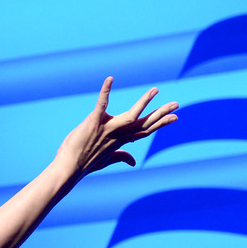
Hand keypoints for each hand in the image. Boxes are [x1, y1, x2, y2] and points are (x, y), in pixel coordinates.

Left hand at [57, 77, 177, 177]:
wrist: (69, 167)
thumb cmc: (85, 162)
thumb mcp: (107, 159)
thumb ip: (121, 156)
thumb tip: (134, 161)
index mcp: (121, 140)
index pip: (145, 130)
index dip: (160, 124)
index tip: (175, 117)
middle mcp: (117, 134)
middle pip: (143, 123)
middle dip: (161, 113)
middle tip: (177, 104)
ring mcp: (106, 128)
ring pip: (131, 115)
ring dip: (144, 102)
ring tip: (155, 90)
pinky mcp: (93, 121)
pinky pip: (101, 104)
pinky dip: (105, 91)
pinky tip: (110, 79)